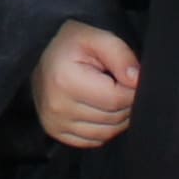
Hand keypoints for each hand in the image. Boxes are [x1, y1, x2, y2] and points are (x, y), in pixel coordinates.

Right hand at [32, 18, 141, 149]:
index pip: (116, 99)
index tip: (129, 77)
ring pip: (106, 133)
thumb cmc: (71, 45)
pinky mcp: (56, 132)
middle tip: (120, 85)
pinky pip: (94, 140)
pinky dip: (104, 128)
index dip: (132, 90)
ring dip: (118, 118)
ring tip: (112, 96)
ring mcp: (55, 123)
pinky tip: (100, 109)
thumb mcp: (96, 37)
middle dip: (126, 104)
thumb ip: (120, 55)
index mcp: (66, 81)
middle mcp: (57, 106)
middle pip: (113, 118)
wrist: (42, 56)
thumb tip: (137, 81)